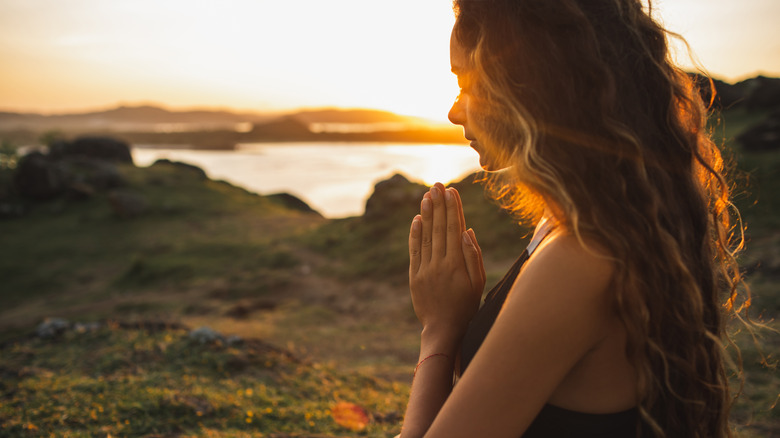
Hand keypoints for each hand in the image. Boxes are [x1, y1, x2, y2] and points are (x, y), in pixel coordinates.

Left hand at [409, 182, 485, 348]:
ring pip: (426, 236)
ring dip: (426, 214)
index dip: (453, 208)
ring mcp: (425, 269)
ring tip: (427, 195)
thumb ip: (473, 256)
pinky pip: (415, 250)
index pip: (454, 229)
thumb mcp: (478, 283)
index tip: (451, 191)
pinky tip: (417, 219)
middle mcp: (439, 264)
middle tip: (437, 185)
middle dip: (438, 205)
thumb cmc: (466, 306)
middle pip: (439, 228)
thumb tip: (467, 231)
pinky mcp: (414, 276)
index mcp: (456, 264)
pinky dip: (415, 234)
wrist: (443, 330)